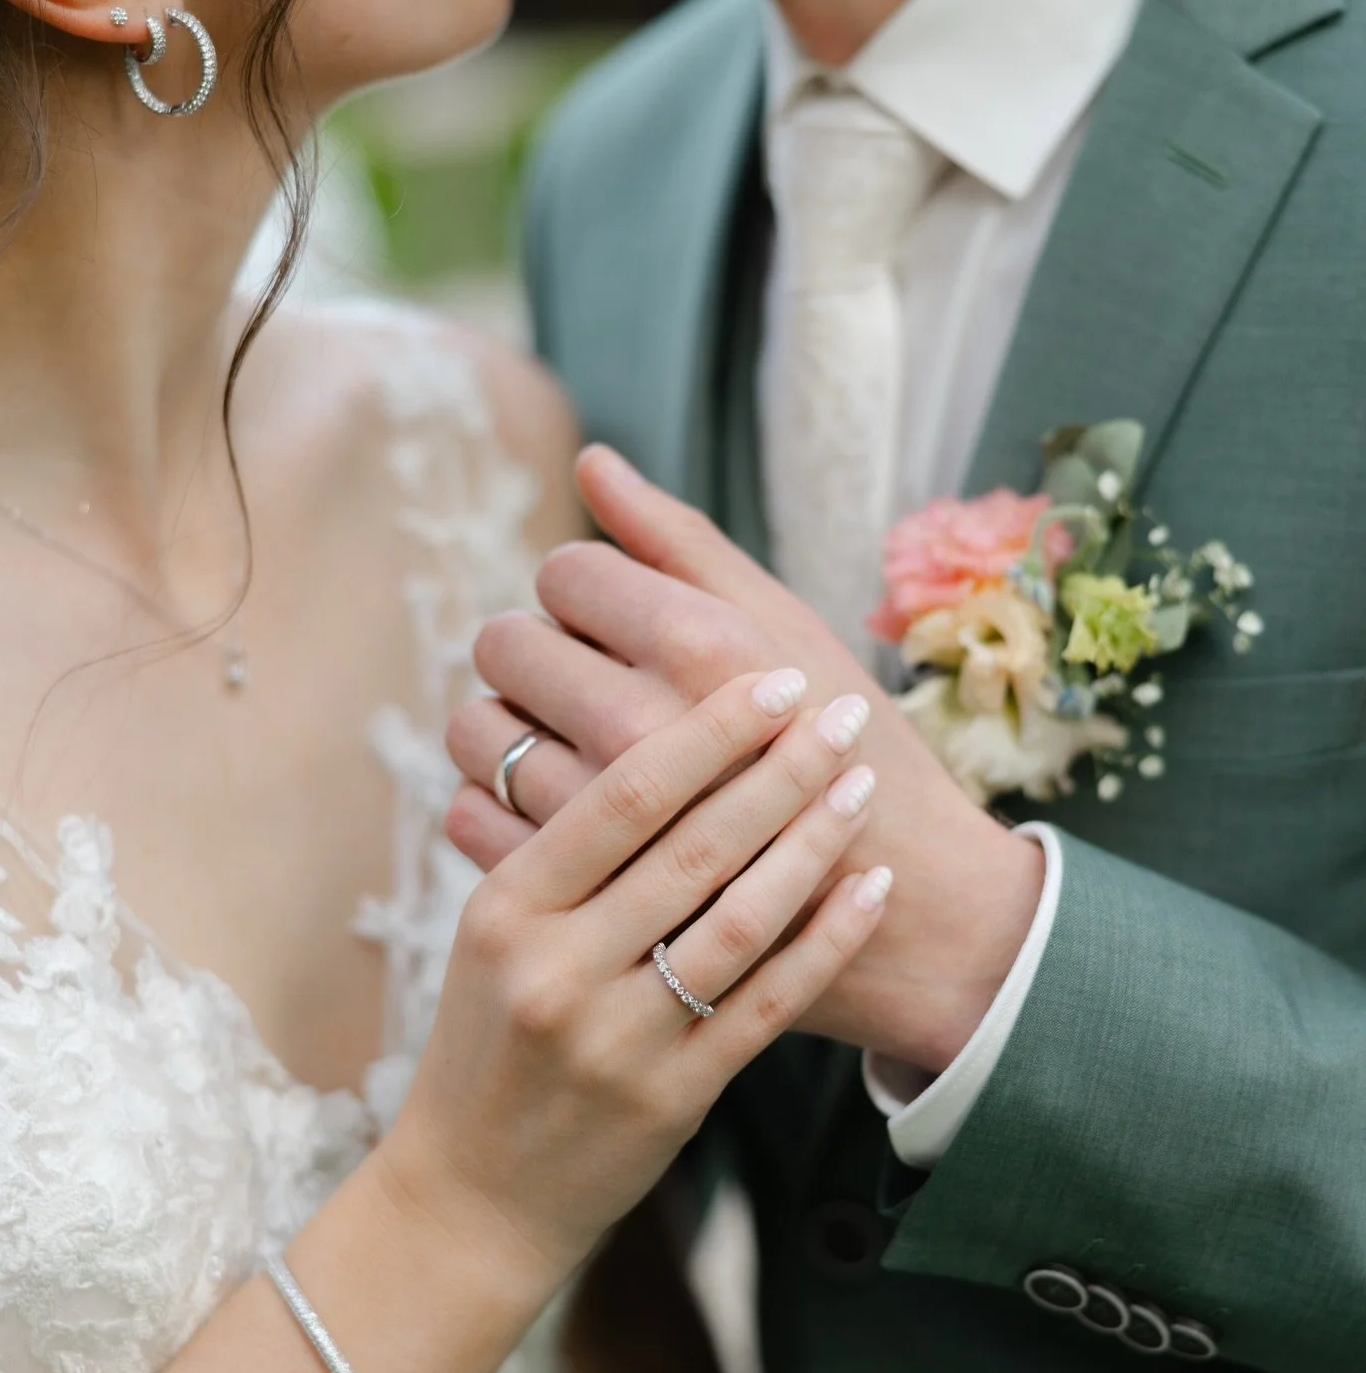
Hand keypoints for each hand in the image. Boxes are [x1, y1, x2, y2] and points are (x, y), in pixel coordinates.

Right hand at [395, 670, 890, 1298]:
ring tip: (863, 782)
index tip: (772, 680)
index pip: (622, 796)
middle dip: (780, 766)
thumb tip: (636, 728)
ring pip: (740, 918)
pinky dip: (826, 938)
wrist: (470, 1196)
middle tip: (839, 711)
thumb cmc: (486, 1045)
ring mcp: (620, 1038)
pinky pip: (769, 1002)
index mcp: (508, 909)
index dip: (708, 729)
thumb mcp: (488, 936)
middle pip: (694, 845)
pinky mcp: (674, 1096)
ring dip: (814, 841)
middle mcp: (560, 968)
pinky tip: (871, 886)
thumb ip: (554, 851)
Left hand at [447, 447, 1043, 1075]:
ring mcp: (602, 821)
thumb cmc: (848, 750)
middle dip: (536, 651)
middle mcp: (641, 729)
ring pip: (475, 731)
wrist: (900, 909)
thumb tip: (592, 463)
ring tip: (567, 739)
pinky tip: (553, 801)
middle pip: (504, 645)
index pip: (564, 574)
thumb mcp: (787, 628)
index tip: (622, 627)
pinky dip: (495, 800)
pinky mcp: (577, 893)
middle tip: (584, 679)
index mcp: (700, 650)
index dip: (586, 594)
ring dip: (506, 724)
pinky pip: (473, 815)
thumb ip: (680, 543)